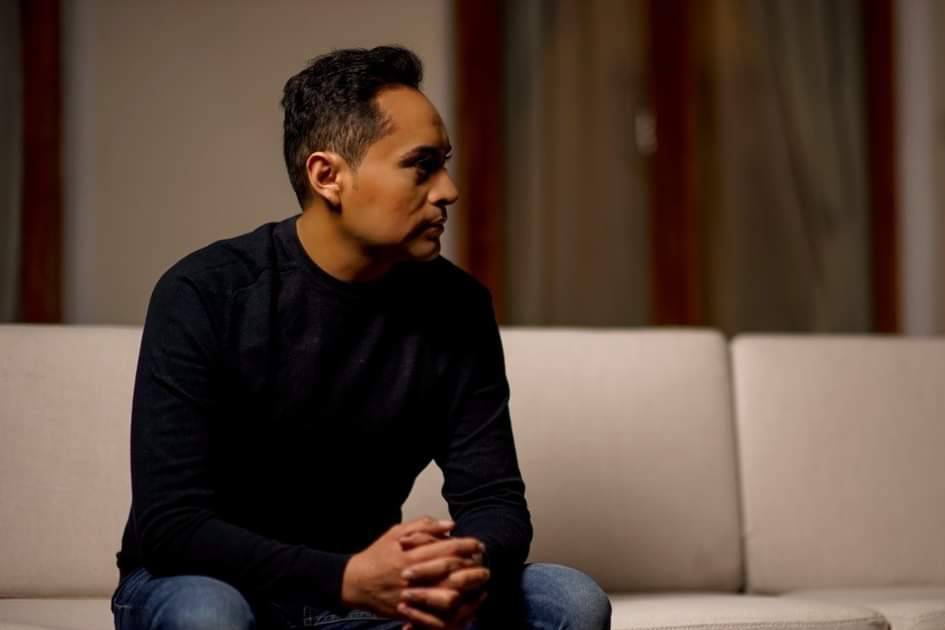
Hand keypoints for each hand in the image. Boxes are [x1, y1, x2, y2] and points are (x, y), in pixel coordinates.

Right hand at [340, 517, 481, 618]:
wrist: (354, 583)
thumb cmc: (377, 555)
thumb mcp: (395, 533)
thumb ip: (422, 527)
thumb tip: (450, 525)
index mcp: (409, 554)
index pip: (445, 549)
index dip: (466, 546)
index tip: (478, 545)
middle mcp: (412, 575)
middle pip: (449, 571)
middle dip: (471, 567)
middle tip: (484, 564)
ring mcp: (410, 596)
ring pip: (446, 596)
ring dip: (465, 590)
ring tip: (478, 585)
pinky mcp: (409, 612)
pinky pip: (435, 615)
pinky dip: (452, 611)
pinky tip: (464, 603)